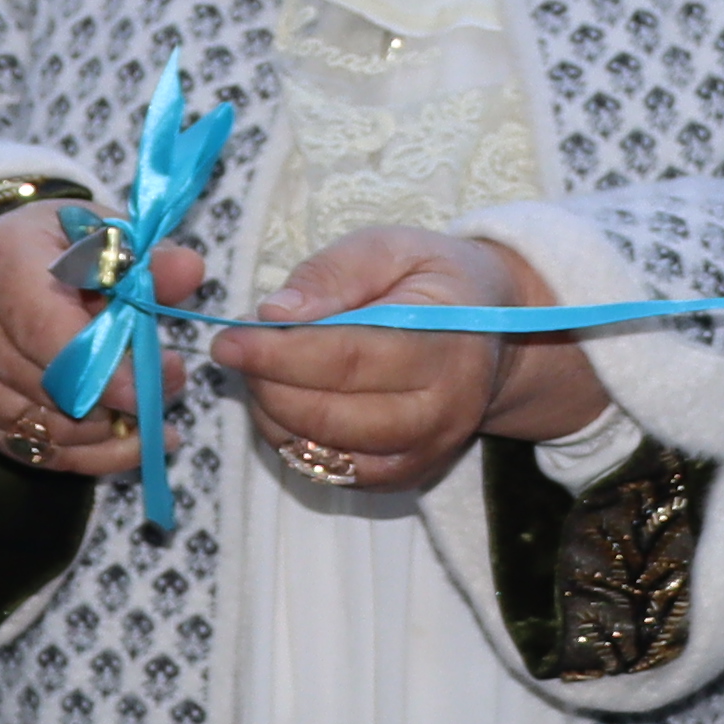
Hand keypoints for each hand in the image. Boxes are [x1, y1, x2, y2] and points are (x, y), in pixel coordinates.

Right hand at [0, 201, 194, 486]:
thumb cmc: (58, 244)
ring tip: (155, 411)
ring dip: (107, 430)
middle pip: (46, 386)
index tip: (157, 381)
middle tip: (169, 385)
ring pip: (43, 428)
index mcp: (2, 263)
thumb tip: (189, 272)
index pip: (46, 330)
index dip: (104, 366)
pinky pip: (38, 453)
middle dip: (117, 398)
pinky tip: (134, 444)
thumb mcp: (104, 232)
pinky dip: (92, 456)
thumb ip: (148, 256)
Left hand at [216, 226, 601, 496]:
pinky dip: (295, 442)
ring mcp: (428, 449)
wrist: (493, 331)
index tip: (229, 339)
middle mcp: (444, 407)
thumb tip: (275, 313)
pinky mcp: (407, 475)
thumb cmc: (435, 280)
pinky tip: (286, 403)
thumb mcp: (391, 248)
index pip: (349, 357)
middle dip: (268, 385)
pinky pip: (333, 474)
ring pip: (326, 451)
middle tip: (238, 351)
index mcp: (446, 339)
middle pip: (332, 414)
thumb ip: (334, 273)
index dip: (279, 353)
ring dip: (275, 415)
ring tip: (263, 372)